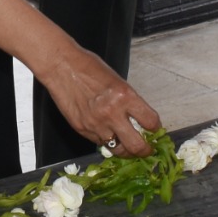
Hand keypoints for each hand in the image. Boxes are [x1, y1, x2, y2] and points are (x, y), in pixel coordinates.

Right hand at [34, 40, 163, 154]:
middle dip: (145, 150)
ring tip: (126, 145)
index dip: (156, 128)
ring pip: (117, 149)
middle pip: (136, 145)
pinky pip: (99, 142)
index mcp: (125, 96)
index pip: (150, 122)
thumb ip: (129, 101)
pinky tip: (106, 132)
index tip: (155, 129)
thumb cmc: (89, 67)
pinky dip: (106, 140)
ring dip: (124, 148)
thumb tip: (140, 120)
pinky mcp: (82, 129)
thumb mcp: (117, 81)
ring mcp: (96, 124)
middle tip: (147, 149)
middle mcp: (112, 113)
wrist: (61, 66)